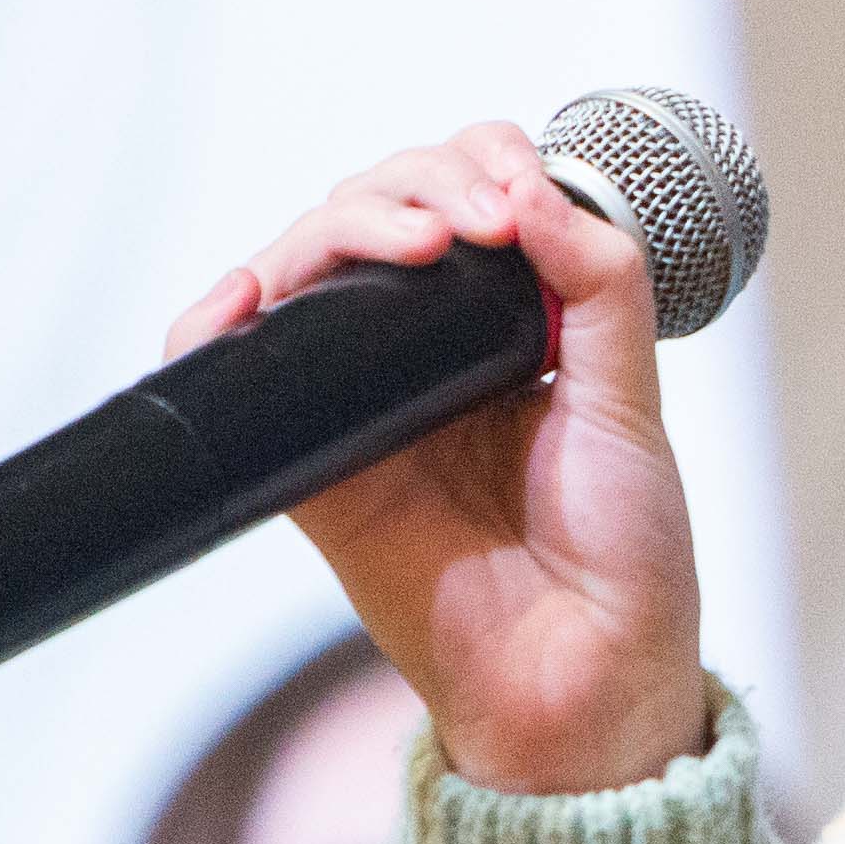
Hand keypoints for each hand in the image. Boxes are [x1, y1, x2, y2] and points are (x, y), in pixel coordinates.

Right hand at [171, 125, 711, 794]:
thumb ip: (600, 286)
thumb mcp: (631, 401)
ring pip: (309, 267)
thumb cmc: (623, 556)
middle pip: (378, 212)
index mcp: (510, 325)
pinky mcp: (308, 463)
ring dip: (340, 225)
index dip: (476, 165)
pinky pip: (234, 374)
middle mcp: (427, 350)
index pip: (464, 197)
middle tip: (472, 223)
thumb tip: (531, 188)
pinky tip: (247, 296)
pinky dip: (213, 322)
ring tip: (410, 242)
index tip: (512, 186)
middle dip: (415, 186)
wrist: (585, 678)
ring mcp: (361, 400)